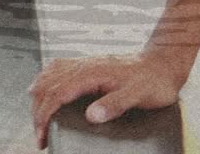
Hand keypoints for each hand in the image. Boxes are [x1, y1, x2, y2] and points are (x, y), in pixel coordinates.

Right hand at [29, 53, 184, 149]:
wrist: (162, 64)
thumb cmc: (153, 80)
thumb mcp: (138, 95)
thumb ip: (115, 104)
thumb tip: (92, 116)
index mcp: (92, 73)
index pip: (57, 93)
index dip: (45, 114)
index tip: (42, 134)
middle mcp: (84, 66)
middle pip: (48, 86)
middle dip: (38, 111)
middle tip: (39, 136)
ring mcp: (84, 64)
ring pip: (49, 76)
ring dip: (38, 97)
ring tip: (36, 117)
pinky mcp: (87, 64)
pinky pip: (57, 69)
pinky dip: (44, 80)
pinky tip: (42, 86)